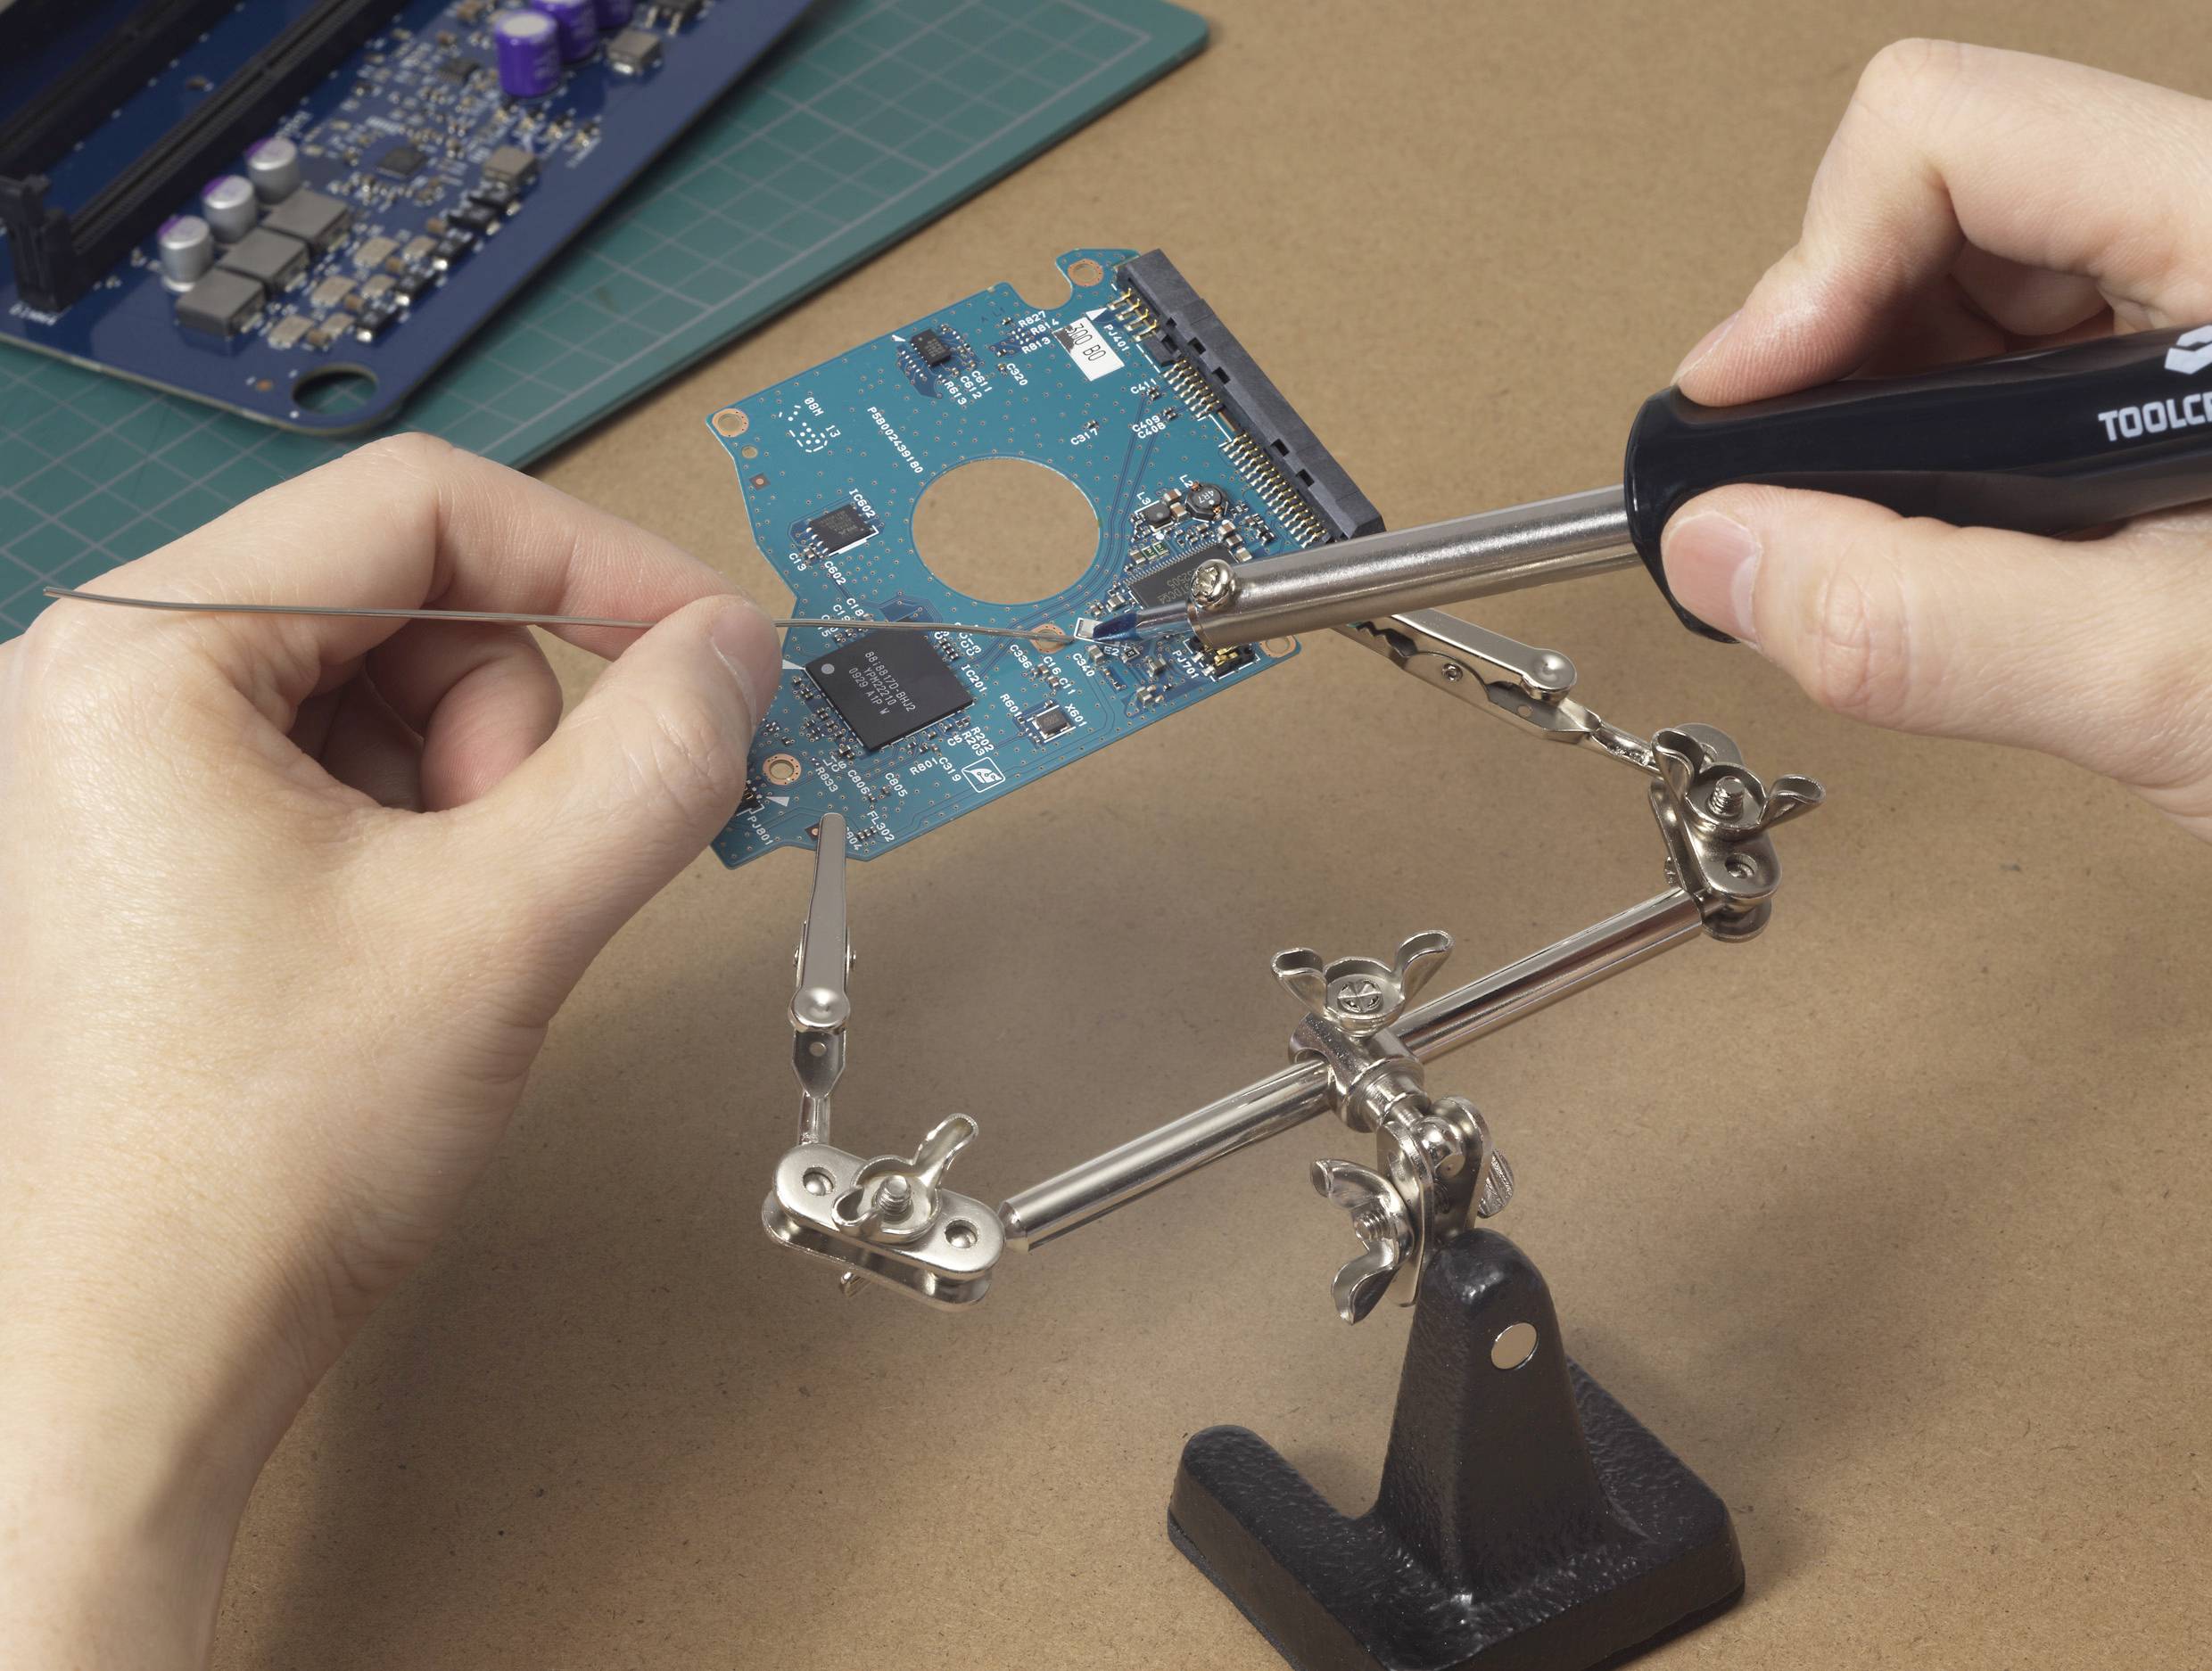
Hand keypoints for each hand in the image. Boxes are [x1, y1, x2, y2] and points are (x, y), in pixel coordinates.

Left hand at [0, 435, 777, 1666]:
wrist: (139, 1356)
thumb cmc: (255, 1156)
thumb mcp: (508, 923)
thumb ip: (655, 757)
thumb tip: (736, 647)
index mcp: (145, 651)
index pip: (422, 506)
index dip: (598, 561)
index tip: (712, 643)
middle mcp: (114, 684)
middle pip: (412, 602)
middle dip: (512, 732)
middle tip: (519, 873)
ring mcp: (134, 768)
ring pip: (396, 693)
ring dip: (476, 801)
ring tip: (451, 937)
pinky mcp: (168, 843)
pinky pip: (356, 774)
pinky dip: (431, 843)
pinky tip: (415, 953)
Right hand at [1661, 40, 2211, 841]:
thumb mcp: (2174, 686)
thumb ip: (1926, 619)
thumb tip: (1724, 553)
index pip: (1959, 134)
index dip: (1819, 268)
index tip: (1753, 413)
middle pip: (1956, 188)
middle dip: (1845, 347)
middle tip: (1799, 496)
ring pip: (1983, 270)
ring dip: (1895, 403)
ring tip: (1900, 538)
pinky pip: (2037, 348)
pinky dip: (1959, 444)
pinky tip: (1978, 542)